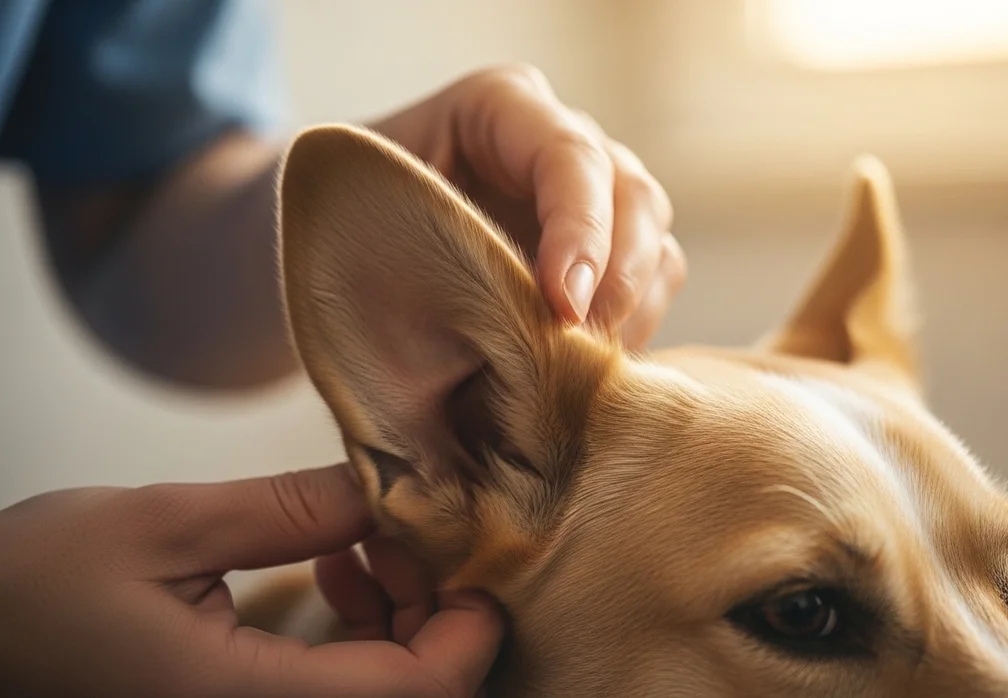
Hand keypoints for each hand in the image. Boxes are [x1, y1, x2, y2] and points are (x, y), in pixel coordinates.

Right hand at [0, 465, 503, 697]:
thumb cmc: (25, 595)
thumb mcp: (159, 528)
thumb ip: (290, 511)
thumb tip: (392, 485)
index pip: (422, 692)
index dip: (471, 623)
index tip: (464, 544)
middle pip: (415, 695)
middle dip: (434, 607)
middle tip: (400, 526)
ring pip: (384, 694)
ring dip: (401, 618)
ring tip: (359, 541)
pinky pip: (340, 694)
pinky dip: (360, 635)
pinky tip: (330, 570)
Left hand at [372, 64, 686, 348]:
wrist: (338, 250)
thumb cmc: (341, 227)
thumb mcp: (365, 214)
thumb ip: (429, 242)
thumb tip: (505, 315)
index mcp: (500, 109)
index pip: (571, 157)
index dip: (580, 232)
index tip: (561, 305)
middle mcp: (561, 145)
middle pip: (634, 198)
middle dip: (618, 280)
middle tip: (576, 349)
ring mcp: (593, 200)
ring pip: (655, 247)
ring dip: (629, 313)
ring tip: (574, 370)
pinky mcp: (606, 255)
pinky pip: (650, 290)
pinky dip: (630, 333)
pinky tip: (580, 370)